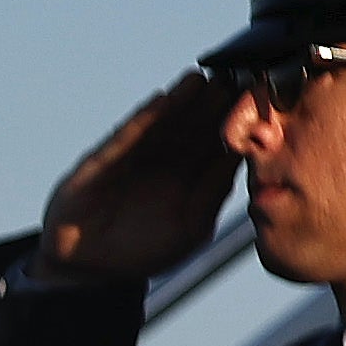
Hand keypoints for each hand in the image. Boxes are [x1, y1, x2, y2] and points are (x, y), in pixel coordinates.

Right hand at [37, 74, 237, 282]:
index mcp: (191, 177)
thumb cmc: (143, 251)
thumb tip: (244, 155)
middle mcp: (167, 161)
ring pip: (166, 123)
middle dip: (214, 101)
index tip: (258, 99)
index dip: (236, 121)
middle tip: (236, 77)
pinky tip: (165, 99)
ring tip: (203, 79)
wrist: (87, 268)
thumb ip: (215, 193)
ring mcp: (136, 157)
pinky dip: (147, 116)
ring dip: (184, 101)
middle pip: (195, 125)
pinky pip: (129, 134)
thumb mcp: (192, 226)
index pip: (218, 142)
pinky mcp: (105, 158)